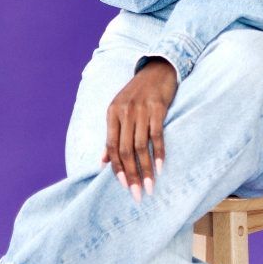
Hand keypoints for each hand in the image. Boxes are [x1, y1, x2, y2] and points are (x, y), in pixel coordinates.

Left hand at [99, 58, 177, 201]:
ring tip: (150, 187)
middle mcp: (124, 113)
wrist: (158, 68)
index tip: (124, 186)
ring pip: (141, 146)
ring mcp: (141, 110)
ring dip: (146, 169)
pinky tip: (161, 167)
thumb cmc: (138, 93)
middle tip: (137, 194)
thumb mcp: (120, 110)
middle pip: (125, 150)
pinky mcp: (157, 108)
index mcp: (112, 114)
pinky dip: (159, 153)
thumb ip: (112, 135)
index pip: (111, 147)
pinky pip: (157, 135)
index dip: (117, 168)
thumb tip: (101, 162)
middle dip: (132, 175)